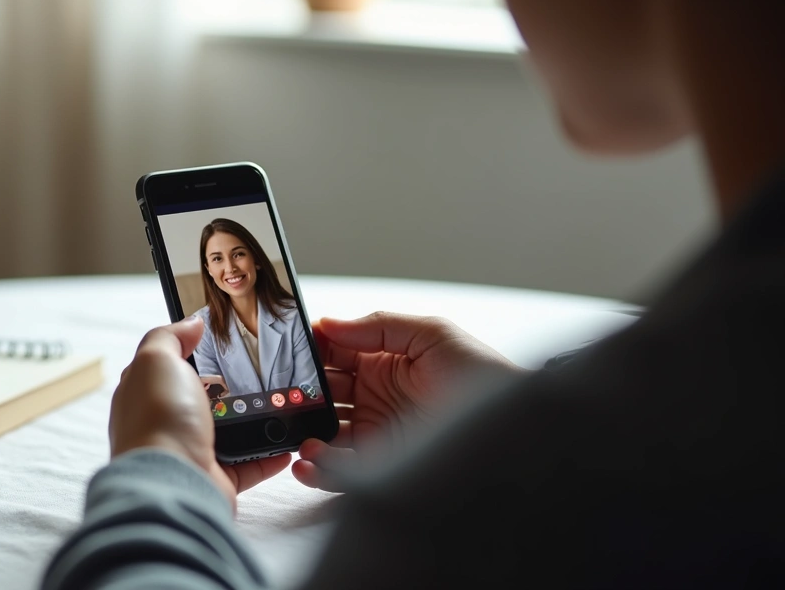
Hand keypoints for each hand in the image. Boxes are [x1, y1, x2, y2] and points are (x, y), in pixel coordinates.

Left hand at [111, 317, 291, 508]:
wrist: (170, 482)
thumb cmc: (157, 420)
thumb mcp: (156, 359)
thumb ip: (170, 337)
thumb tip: (191, 323)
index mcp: (146, 392)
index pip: (168, 365)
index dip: (190, 351)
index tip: (219, 341)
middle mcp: (165, 422)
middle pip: (202, 398)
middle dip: (228, 387)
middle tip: (257, 372)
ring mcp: (189, 451)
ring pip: (227, 431)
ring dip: (253, 420)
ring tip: (278, 401)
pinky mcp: (214, 477)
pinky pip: (248, 464)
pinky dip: (268, 455)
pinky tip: (286, 441)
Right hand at [294, 312, 523, 490]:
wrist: (511, 426)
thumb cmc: (480, 375)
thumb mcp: (432, 334)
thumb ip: (378, 326)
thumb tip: (328, 324)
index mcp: (381, 362)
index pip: (331, 354)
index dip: (309, 352)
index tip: (288, 351)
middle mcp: (373, 397)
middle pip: (320, 394)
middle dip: (297, 393)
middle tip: (282, 394)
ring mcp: (374, 432)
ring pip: (323, 432)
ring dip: (302, 430)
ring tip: (292, 428)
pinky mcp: (379, 466)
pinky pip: (339, 470)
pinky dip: (318, 467)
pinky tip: (310, 459)